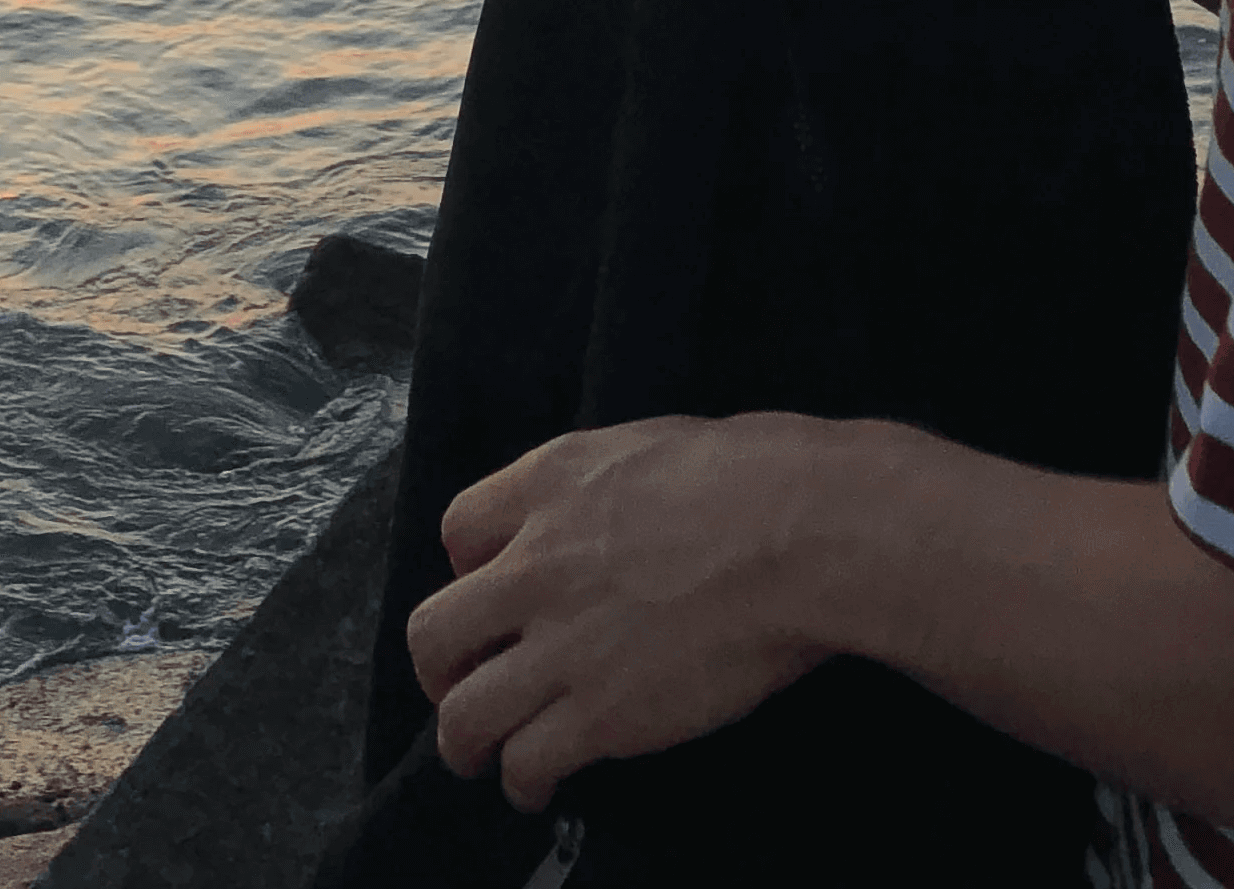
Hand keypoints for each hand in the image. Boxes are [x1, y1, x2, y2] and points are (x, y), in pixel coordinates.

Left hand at [407, 413, 841, 813]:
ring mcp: (561, 644)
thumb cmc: (756, 476)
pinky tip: (539, 788)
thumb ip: (603, 487)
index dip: (469, 570)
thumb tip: (607, 518)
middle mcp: (535, 563)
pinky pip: (525, 762)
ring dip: (463, 741)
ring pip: (462, 714)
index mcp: (550, 482)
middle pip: (434, 631)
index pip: (458, 530)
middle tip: (460, 684)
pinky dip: (523, 783)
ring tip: (478, 755)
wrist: (799, 532)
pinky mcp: (599, 713)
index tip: (491, 595)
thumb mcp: (651, 445)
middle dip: (440, 668)